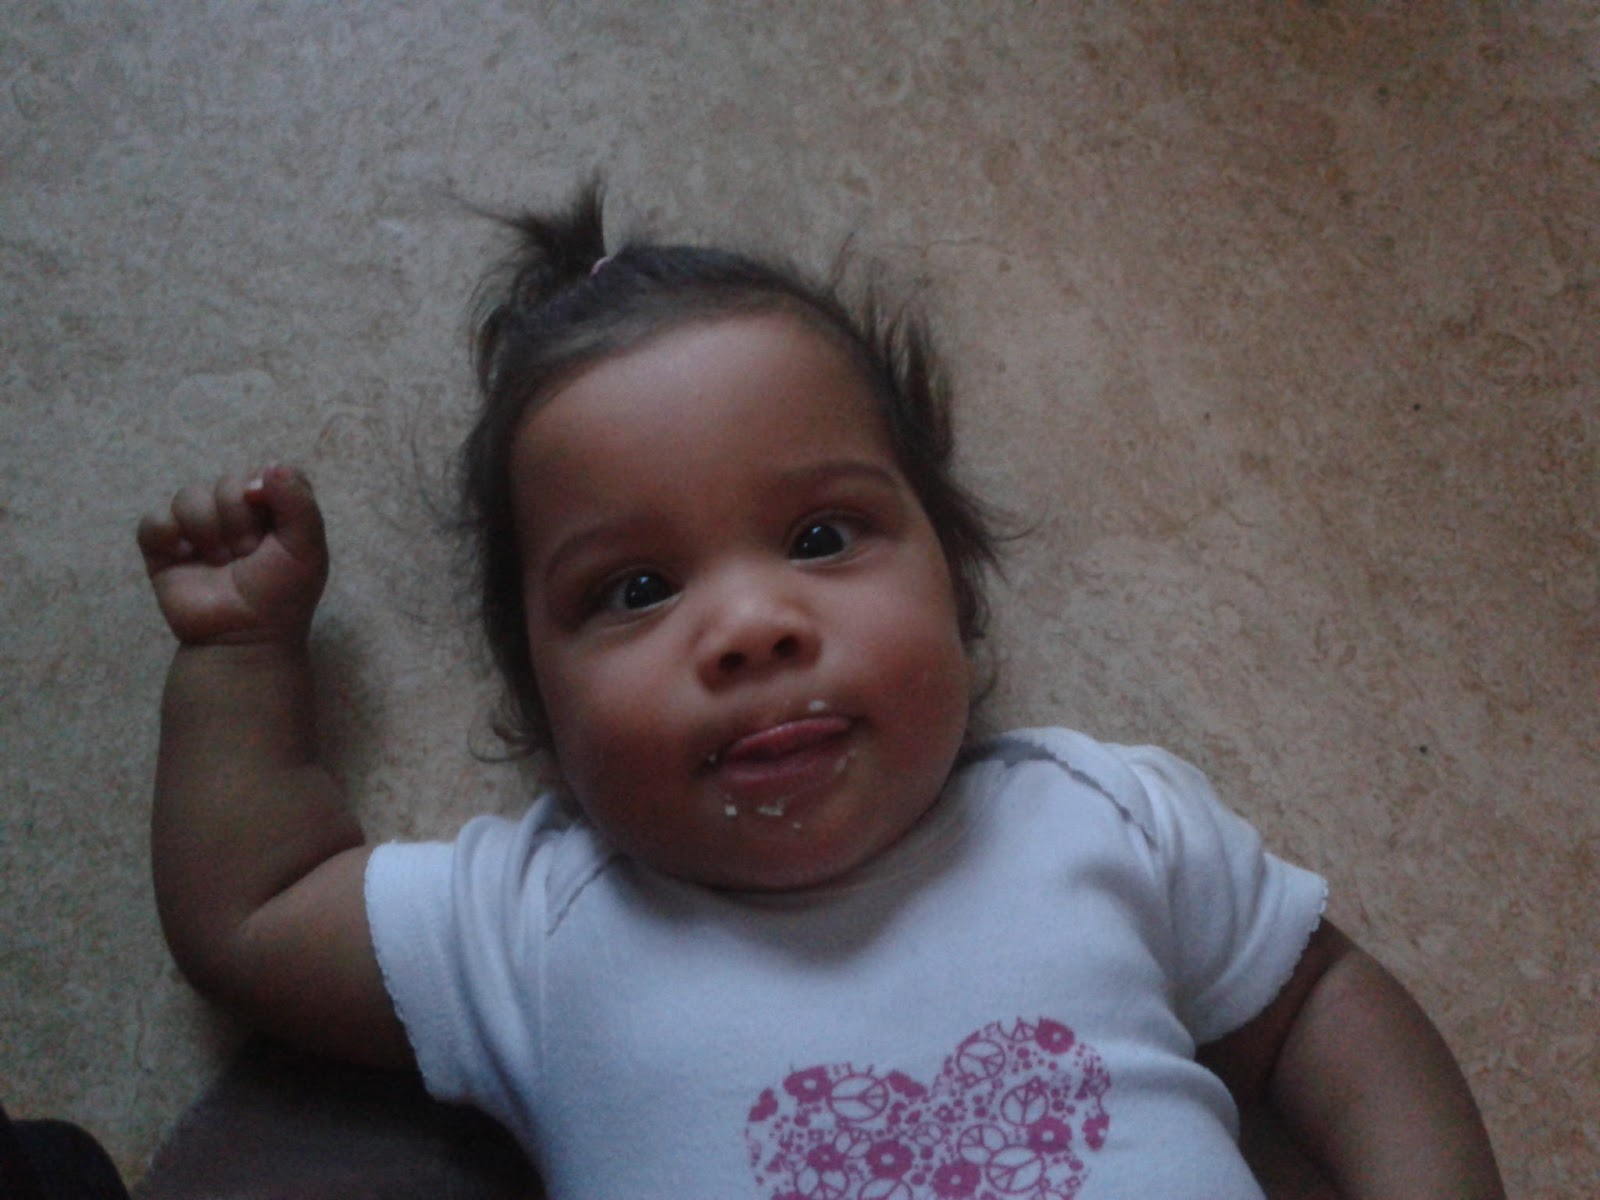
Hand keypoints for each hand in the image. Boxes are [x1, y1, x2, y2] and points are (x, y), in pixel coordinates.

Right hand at [138, 465, 328, 644]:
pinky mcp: (163, 548)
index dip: (266, 494)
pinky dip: (166, 533)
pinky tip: (184, 555)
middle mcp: (233, 514)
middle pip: (225, 483)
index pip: (265, 472)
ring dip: (207, 531)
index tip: (270, 526)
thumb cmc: (282, 596)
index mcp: (270, 511)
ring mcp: (197, 530)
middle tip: (247, 555)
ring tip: (220, 563)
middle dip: (239, 521)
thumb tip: (269, 466)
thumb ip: (299, 502)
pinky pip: (153, 520)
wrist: (245, 637)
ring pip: (189, 496)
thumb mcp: (307, 549)